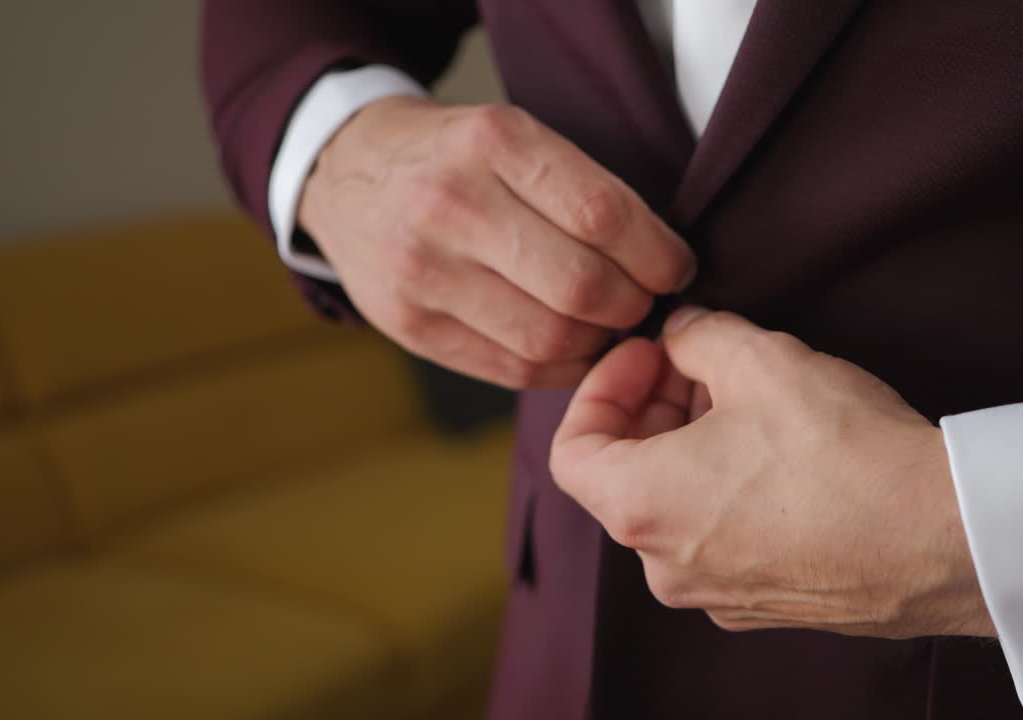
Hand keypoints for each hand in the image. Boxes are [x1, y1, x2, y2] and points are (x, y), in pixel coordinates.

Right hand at [298, 97, 695, 387]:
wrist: (346, 171)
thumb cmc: (453, 155)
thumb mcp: (511, 134)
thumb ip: (580, 189)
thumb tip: (663, 266)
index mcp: (491, 142)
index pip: (603, 215)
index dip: (658, 254)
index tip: (676, 267)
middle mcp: (450, 205)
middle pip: (581, 287)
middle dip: (635, 305)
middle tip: (646, 302)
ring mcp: (422, 271)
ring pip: (551, 338)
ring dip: (601, 343)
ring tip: (611, 325)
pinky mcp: (408, 325)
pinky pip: (512, 368)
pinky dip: (561, 366)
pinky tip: (574, 348)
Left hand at [551, 308, 994, 638]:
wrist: (946, 538)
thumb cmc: (846, 451)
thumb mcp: (761, 359)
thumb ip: (696, 336)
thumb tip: (680, 334)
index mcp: (641, 508)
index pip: (571, 449)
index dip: (600, 387)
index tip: (647, 353)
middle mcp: (666, 566)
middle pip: (625, 476)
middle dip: (655, 408)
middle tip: (700, 362)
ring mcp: (717, 595)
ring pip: (676, 507)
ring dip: (693, 446)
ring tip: (749, 399)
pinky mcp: (768, 605)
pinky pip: (723, 538)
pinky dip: (729, 491)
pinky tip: (782, 453)